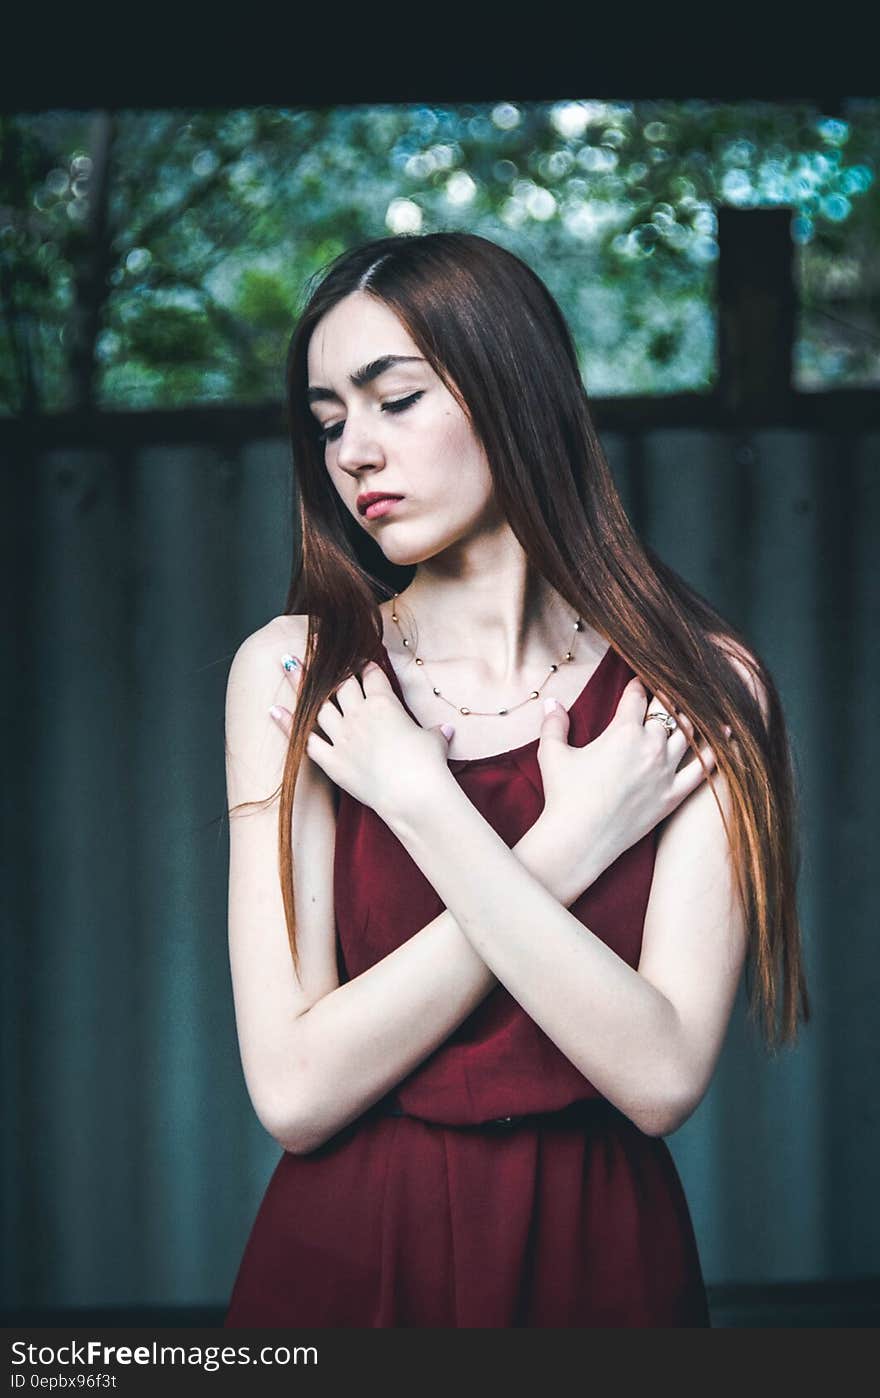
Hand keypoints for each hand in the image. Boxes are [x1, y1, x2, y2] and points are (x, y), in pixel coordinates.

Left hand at [271, 654, 454, 822]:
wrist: (414, 795)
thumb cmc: (429, 767)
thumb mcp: (436, 742)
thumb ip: (436, 733)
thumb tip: (447, 730)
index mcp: (386, 704)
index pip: (371, 675)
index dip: (363, 663)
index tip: (355, 655)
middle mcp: (360, 714)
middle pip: (340, 681)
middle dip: (327, 661)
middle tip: (313, 644)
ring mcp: (343, 737)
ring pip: (317, 703)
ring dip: (301, 682)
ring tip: (287, 663)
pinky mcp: (332, 760)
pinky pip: (304, 740)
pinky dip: (288, 725)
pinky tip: (274, 709)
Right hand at [534, 676, 724, 883]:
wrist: (579, 839)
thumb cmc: (563, 795)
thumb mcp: (553, 754)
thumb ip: (554, 724)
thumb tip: (551, 702)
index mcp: (623, 731)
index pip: (638, 695)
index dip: (638, 684)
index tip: (639, 681)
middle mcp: (650, 746)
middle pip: (668, 710)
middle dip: (665, 698)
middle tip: (664, 693)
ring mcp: (666, 772)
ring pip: (689, 733)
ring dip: (689, 718)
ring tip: (690, 709)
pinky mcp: (673, 796)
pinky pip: (704, 768)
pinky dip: (716, 750)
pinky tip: (726, 734)